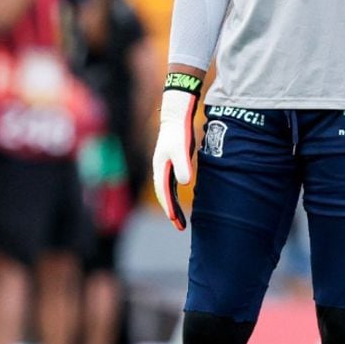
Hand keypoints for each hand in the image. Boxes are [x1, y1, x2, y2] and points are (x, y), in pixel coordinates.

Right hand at [152, 78, 200, 230]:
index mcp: (160, 167)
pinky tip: (180, 202)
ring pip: (166, 192)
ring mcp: (164, 167)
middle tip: (180, 227)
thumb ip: (183, 165)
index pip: (164, 192)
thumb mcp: (181, 148)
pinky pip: (170, 185)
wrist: (176, 116)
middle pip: (164, 195)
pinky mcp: (170, 164)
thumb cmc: (178, 132)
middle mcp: (160, 169)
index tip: (175, 220)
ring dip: (172, 206)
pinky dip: (174, 196)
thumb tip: (184, 183)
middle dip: (171, 211)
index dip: (169, 207)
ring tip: (181, 221)